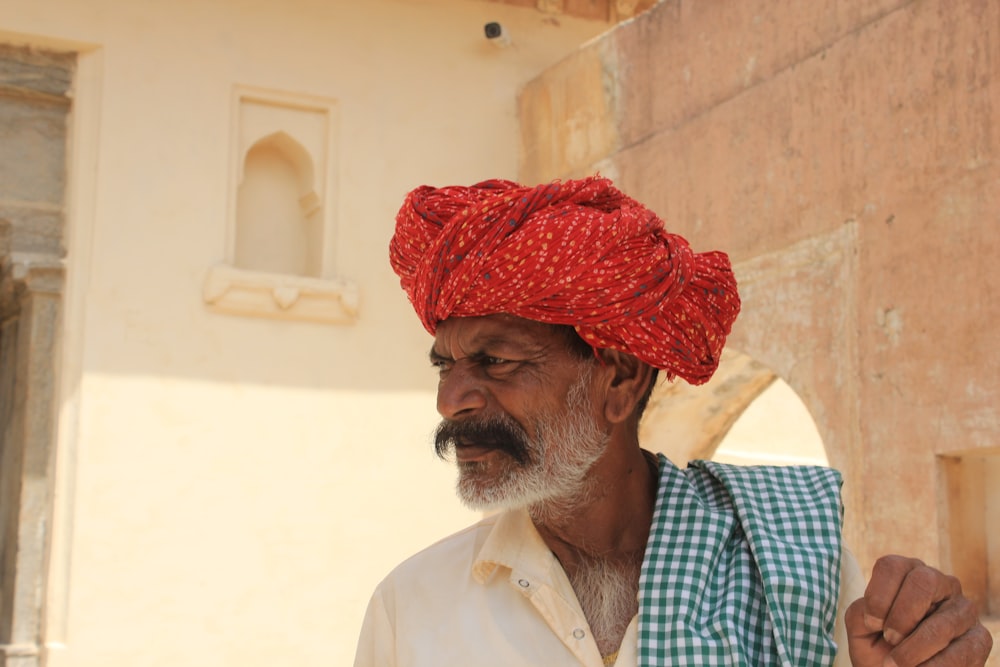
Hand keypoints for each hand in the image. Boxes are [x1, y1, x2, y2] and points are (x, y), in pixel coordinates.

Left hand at [844, 555, 992, 665]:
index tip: (871, 624)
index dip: (878, 596)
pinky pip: (961, 651)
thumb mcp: (861, 628)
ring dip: (914, 649)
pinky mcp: (979, 638)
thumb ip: (861, 613)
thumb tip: (874, 613)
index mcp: (907, 573)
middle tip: (889, 639)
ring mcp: (963, 609)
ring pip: (942, 622)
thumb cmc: (879, 645)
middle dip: (901, 616)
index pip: (892, 566)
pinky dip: (934, 666)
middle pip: (923, 581)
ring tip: (896, 664)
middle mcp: (940, 583)